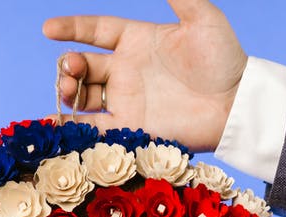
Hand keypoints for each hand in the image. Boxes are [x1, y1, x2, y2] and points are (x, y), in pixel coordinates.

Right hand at [43, 0, 246, 152]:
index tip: (48, 28)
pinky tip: (57, 123)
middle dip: (69, 64)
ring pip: (83, 95)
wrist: (236, 105)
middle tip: (71, 67)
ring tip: (68, 90)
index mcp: (138, 40)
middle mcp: (126, 70)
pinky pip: (93, 128)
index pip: (95, 30)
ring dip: (68, 91)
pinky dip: (72, 127)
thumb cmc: (224, 60)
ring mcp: (126, 99)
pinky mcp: (130, 128)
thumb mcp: (203, 20)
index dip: (71, 28)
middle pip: (83, 64)